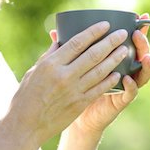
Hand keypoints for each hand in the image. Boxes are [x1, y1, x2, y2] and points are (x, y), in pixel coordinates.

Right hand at [8, 21, 129, 145]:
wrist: (26, 124)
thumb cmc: (27, 95)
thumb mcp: (35, 70)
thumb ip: (50, 54)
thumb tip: (60, 39)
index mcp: (52, 64)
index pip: (77, 42)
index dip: (94, 32)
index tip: (105, 24)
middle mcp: (64, 75)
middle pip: (93, 54)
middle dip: (110, 42)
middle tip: (122, 34)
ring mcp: (73, 90)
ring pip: (100, 71)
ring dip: (114, 59)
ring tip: (124, 50)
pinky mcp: (79, 104)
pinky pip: (99, 88)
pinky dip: (110, 80)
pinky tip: (118, 72)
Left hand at [62, 13, 149, 135]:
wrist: (78, 119)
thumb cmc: (75, 90)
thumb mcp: (73, 67)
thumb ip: (69, 51)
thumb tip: (54, 33)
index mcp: (114, 60)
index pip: (131, 41)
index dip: (138, 30)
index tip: (142, 15)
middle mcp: (124, 71)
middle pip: (140, 53)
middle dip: (142, 41)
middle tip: (139, 31)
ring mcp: (124, 86)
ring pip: (142, 73)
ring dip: (145, 64)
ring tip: (145, 55)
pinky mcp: (120, 101)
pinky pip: (130, 94)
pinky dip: (130, 86)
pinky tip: (126, 78)